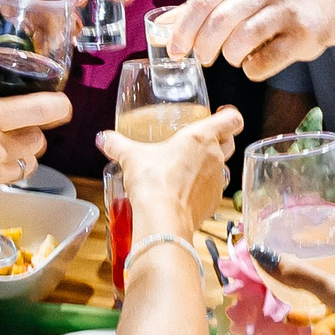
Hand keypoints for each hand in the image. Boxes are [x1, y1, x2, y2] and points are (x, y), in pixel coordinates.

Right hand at [97, 106, 241, 231]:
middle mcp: (215, 157)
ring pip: (222, 167)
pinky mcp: (214, 202)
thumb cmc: (153, 182)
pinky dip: (203, 190)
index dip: (229, 115)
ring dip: (211, 166)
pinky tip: (186, 192)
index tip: (221, 114)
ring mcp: (217, 181)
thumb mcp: (131, 157)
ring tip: (190, 168)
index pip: (231, 119)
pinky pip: (213, 191)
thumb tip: (103, 137)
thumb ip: (117, 144)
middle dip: (219, 140)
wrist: (162, 219)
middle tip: (200, 141)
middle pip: (229, 142)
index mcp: (201, 137)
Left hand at [167, 0, 334, 76]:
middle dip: (204, 47)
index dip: (183, 29)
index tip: (175, 50)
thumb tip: (162, 28)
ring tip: (233, 58)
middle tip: (203, 59)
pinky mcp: (302, 36)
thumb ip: (204, 7)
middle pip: (220, 21)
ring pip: (243, 40)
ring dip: (230, 57)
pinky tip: (254, 64)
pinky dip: (253, 69)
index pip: (203, 1)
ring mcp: (285, 11)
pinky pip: (267, 60)